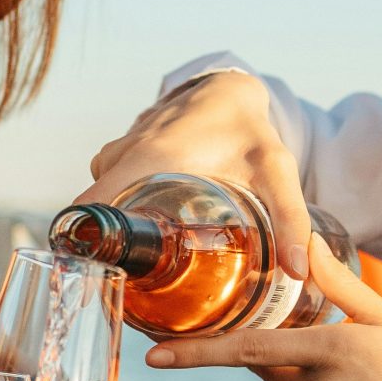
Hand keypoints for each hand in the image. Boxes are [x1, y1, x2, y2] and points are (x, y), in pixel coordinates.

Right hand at [82, 70, 313, 279]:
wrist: (227, 89)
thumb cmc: (249, 130)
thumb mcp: (275, 171)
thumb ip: (289, 219)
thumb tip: (298, 272)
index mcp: (149, 161)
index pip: (90, 210)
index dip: (84, 248)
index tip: (97, 282)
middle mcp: (123, 157)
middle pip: (90, 216)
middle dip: (101, 253)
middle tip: (128, 291)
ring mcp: (118, 154)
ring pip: (100, 204)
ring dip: (114, 232)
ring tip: (141, 268)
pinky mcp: (122, 156)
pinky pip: (107, 190)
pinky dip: (119, 212)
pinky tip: (146, 234)